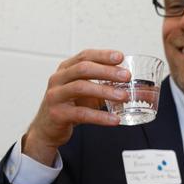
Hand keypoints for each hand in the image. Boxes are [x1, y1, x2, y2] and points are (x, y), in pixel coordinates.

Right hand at [22, 49, 128, 165]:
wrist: (47, 129)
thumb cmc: (69, 106)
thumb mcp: (87, 92)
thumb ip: (106, 86)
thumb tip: (136, 87)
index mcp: (66, 69)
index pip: (85, 56)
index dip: (103, 55)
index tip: (120, 57)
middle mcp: (58, 79)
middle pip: (83, 68)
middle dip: (107, 71)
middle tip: (126, 76)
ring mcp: (56, 96)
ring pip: (81, 87)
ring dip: (105, 91)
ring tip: (124, 96)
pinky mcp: (57, 114)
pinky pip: (81, 113)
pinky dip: (100, 116)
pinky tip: (114, 119)